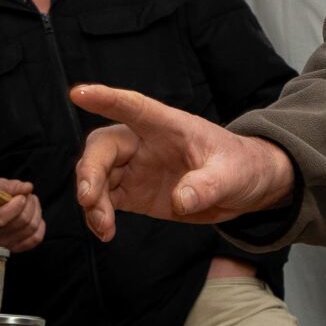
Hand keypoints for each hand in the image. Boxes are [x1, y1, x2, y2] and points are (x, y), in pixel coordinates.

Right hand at [0, 178, 46, 251]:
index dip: (16, 206)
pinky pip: (36, 238)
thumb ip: (12, 186)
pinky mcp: (16, 248)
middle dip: (30, 203)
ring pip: (31, 227)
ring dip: (36, 211)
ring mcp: (4, 243)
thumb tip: (27, 188)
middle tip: (28, 196)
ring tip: (31, 203)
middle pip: (21, 220)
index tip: (21, 196)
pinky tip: (34, 217)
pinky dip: (40, 225)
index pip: (0, 217)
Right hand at [69, 83, 296, 241]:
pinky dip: (98, 215)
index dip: (106, 99)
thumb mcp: (232, 174)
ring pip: (97, 175)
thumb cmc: (241, 166)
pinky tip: (104, 232)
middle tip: (89, 199)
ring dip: (92, 199)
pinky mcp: (134, 193)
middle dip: (90, 170)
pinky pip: (105, 200)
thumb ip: (207, 185)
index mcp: (168, 125)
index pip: (133, 106)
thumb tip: (180, 200)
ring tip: (103, 226)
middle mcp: (145, 142)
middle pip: (103, 147)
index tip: (79, 93)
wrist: (246, 188)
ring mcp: (136, 168)